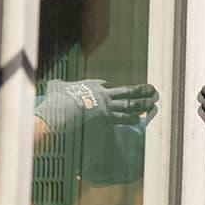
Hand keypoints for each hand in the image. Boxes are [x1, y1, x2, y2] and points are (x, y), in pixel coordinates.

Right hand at [35, 79, 158, 135]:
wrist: (60, 112)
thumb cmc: (55, 100)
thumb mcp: (55, 87)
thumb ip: (57, 85)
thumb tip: (52, 85)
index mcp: (91, 85)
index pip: (106, 84)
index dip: (111, 87)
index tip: (116, 89)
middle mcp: (102, 95)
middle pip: (125, 92)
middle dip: (140, 91)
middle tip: (152, 89)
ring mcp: (106, 107)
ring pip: (129, 104)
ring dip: (142, 104)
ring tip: (152, 103)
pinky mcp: (106, 119)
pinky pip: (123, 119)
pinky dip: (132, 119)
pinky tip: (140, 119)